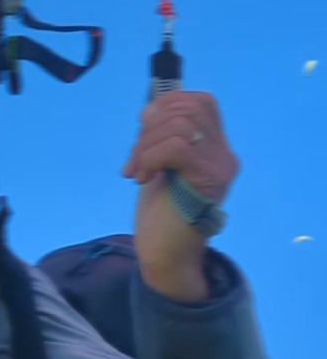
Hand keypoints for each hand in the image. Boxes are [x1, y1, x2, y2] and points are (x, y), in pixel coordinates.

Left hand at [122, 92, 237, 300]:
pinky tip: (143, 179)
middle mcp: (224, 154)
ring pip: (181, 125)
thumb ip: (162, 137)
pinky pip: (176, 147)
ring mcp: (219, 166)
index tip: (142, 135)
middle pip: (188, 109)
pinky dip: (150, 157)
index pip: (199, 102)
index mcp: (215, 148)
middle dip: (149, 128)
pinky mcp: (208, 179)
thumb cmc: (160, 215)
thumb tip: (150, 108)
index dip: (164, 107)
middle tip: (134, 161)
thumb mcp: (160, 166)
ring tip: (136, 172)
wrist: (166, 256)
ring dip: (146, 146)